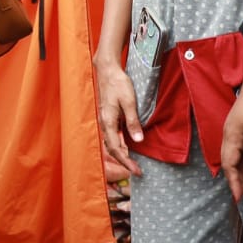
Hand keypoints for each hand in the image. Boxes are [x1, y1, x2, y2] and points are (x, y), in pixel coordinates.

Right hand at [94, 59, 142, 177]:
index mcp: (108, 122)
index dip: (126, 161)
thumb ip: (133, 122)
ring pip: (112, 143)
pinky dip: (120, 145)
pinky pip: (113, 136)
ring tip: (133, 163)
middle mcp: (104, 124)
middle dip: (124, 162)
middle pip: (113, 149)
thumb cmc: (118, 84)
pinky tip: (128, 147)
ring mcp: (106, 121)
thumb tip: (138, 140)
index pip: (116, 148)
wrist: (108, 71)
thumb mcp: (129, 102)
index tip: (136, 171)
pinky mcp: (109, 117)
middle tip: (137, 171)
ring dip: (122, 154)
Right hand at [220, 76, 242, 200]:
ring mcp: (235, 131)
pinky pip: (242, 150)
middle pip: (232, 163)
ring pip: (238, 158)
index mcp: (233, 136)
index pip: (230, 165)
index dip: (234, 182)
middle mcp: (230, 135)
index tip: (240, 198)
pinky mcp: (242, 128)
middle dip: (241, 181)